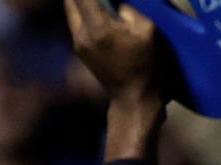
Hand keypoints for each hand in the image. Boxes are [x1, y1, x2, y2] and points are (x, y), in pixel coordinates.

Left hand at [64, 0, 169, 115]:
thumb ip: (130, 10)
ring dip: (82, 2)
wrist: (134, 100)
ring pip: (71, 9)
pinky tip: (98, 15)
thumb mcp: (149, 33)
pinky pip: (76, 21)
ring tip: (100, 4)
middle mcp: (81, 32)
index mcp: (99, 27)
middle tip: (104, 0)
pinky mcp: (79, 49)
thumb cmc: (148, 67)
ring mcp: (77, 42)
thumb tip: (117, 2)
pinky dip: (84, 13)